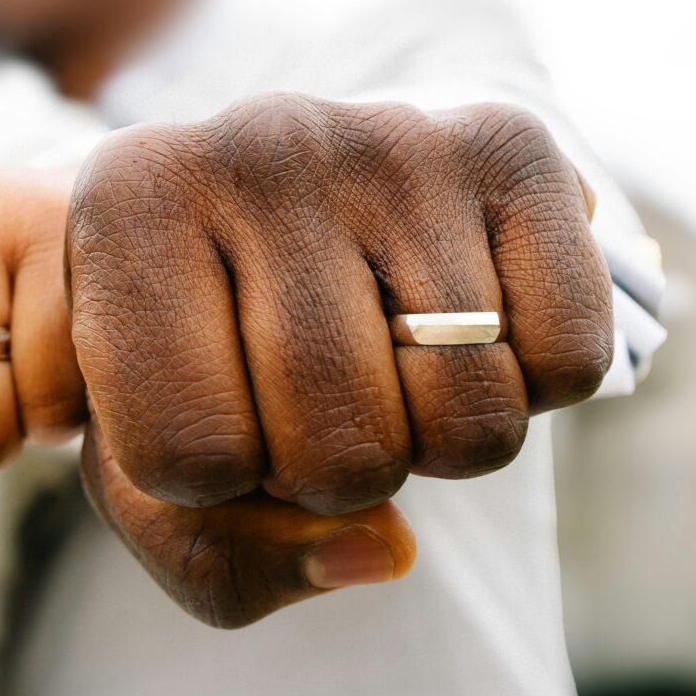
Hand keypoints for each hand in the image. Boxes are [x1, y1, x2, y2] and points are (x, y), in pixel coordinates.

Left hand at [66, 94, 609, 621]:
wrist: (269, 206)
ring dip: (433, 440)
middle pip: (339, 451)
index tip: (207, 408)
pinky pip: (569, 361)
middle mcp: (256, 141)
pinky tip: (465, 327)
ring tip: (383, 360)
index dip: (208, 485)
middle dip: (329, 475)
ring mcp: (391, 136)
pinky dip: (531, 387)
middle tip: (307, 397)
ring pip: (467, 420)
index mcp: (127, 203)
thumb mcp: (149, 468)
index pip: (186, 457)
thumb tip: (386, 549)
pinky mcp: (510, 145)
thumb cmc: (195, 351)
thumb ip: (222, 559)